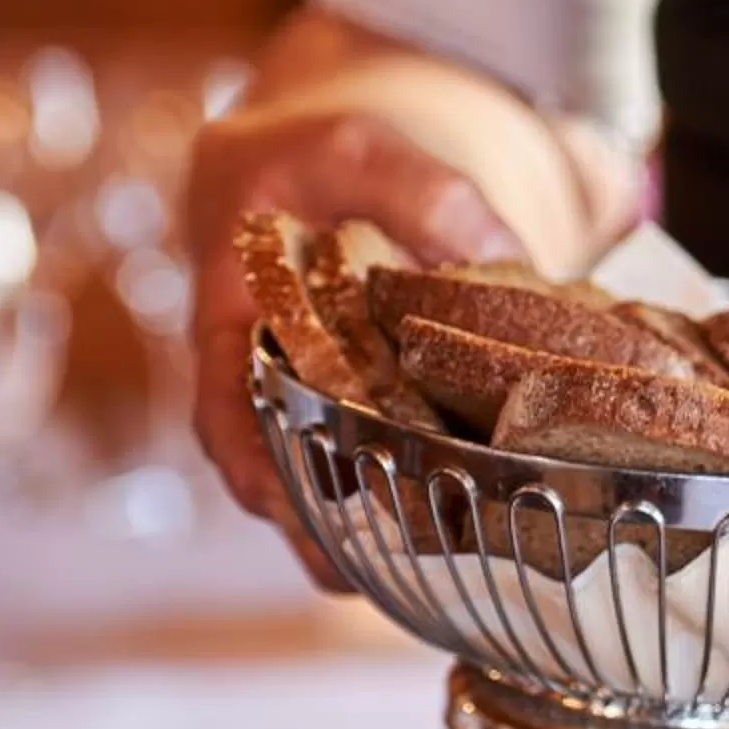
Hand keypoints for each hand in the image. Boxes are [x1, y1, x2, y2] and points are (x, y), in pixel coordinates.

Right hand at [183, 105, 523, 587]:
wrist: (296, 160)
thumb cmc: (310, 156)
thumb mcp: (358, 150)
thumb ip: (426, 196)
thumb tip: (507, 261)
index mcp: (232, 319)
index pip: (221, 411)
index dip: (250, 467)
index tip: (282, 512)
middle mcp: (257, 375)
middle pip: (270, 472)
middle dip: (313, 530)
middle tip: (367, 579)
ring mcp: (297, 398)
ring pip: (315, 480)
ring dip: (357, 530)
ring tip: (419, 577)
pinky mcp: (343, 404)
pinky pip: (360, 460)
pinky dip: (397, 495)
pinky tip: (455, 530)